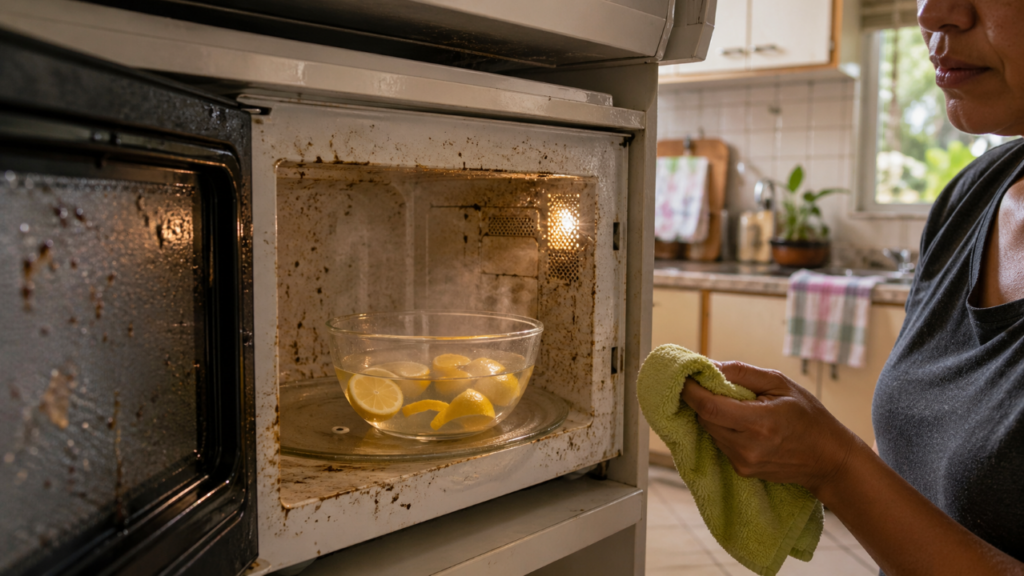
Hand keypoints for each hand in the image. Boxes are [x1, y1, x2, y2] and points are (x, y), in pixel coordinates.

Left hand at [680, 361, 863, 494]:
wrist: (828, 459)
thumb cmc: (809, 417)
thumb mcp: (781, 384)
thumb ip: (743, 373)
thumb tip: (710, 366)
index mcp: (759, 423)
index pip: (709, 406)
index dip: (691, 390)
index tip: (685, 376)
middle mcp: (747, 447)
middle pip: (705, 418)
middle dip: (702, 399)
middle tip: (711, 384)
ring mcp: (743, 463)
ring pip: (710, 430)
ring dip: (713, 414)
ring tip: (735, 404)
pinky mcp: (742, 471)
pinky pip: (719, 443)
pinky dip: (722, 428)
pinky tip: (741, 422)